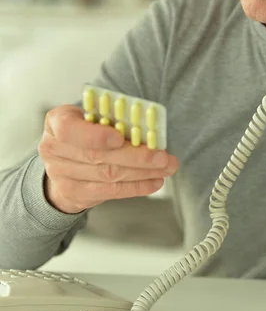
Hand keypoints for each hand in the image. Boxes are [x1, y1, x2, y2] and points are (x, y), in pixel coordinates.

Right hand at [38, 105, 178, 214]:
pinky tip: (155, 181)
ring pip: (108, 175)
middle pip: (97, 156)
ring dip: (142, 172)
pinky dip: (137, 186)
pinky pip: (110, 191)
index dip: (95, 135)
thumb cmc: (85, 130)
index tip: (120, 138)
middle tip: (162, 156)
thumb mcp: (90, 116)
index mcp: (57, 122)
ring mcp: (62, 175)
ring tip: (166, 167)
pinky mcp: (76, 193)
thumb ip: (111, 118)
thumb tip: (146, 127)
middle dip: (135, 156)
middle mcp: (53, 149)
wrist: (64, 162)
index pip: (69, 129)